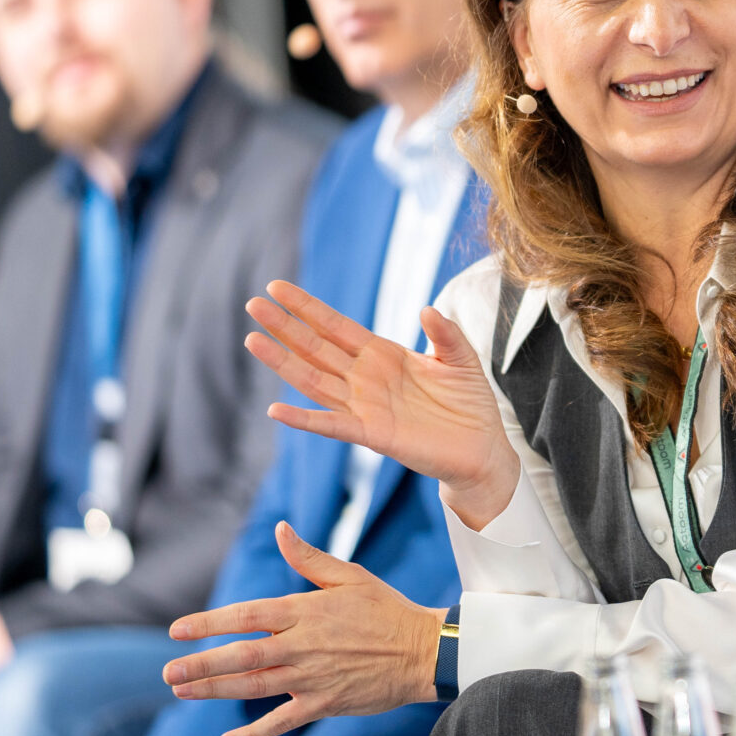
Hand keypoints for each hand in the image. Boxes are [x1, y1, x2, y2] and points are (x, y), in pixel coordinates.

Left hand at [164, 523, 445, 735]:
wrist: (423, 651)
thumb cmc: (386, 610)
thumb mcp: (350, 576)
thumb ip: (309, 558)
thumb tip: (281, 530)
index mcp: (305, 610)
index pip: (247, 615)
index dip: (210, 623)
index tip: (177, 630)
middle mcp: (303, 644)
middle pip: (242, 655)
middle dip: (201, 664)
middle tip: (167, 672)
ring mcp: (312, 676)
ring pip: (254, 686)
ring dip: (215, 690)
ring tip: (182, 691)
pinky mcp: (324, 703)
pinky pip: (282, 720)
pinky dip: (254, 732)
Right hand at [244, 283, 519, 527]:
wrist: (483, 447)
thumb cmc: (469, 402)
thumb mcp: (461, 358)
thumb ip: (445, 334)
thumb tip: (427, 309)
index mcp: (382, 354)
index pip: (335, 326)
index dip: (307, 307)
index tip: (277, 288)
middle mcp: (365, 377)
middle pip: (315, 347)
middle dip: (284, 326)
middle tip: (252, 304)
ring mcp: (364, 405)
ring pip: (313, 380)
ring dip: (283, 362)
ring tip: (253, 340)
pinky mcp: (372, 434)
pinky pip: (331, 425)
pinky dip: (304, 419)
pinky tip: (276, 409)